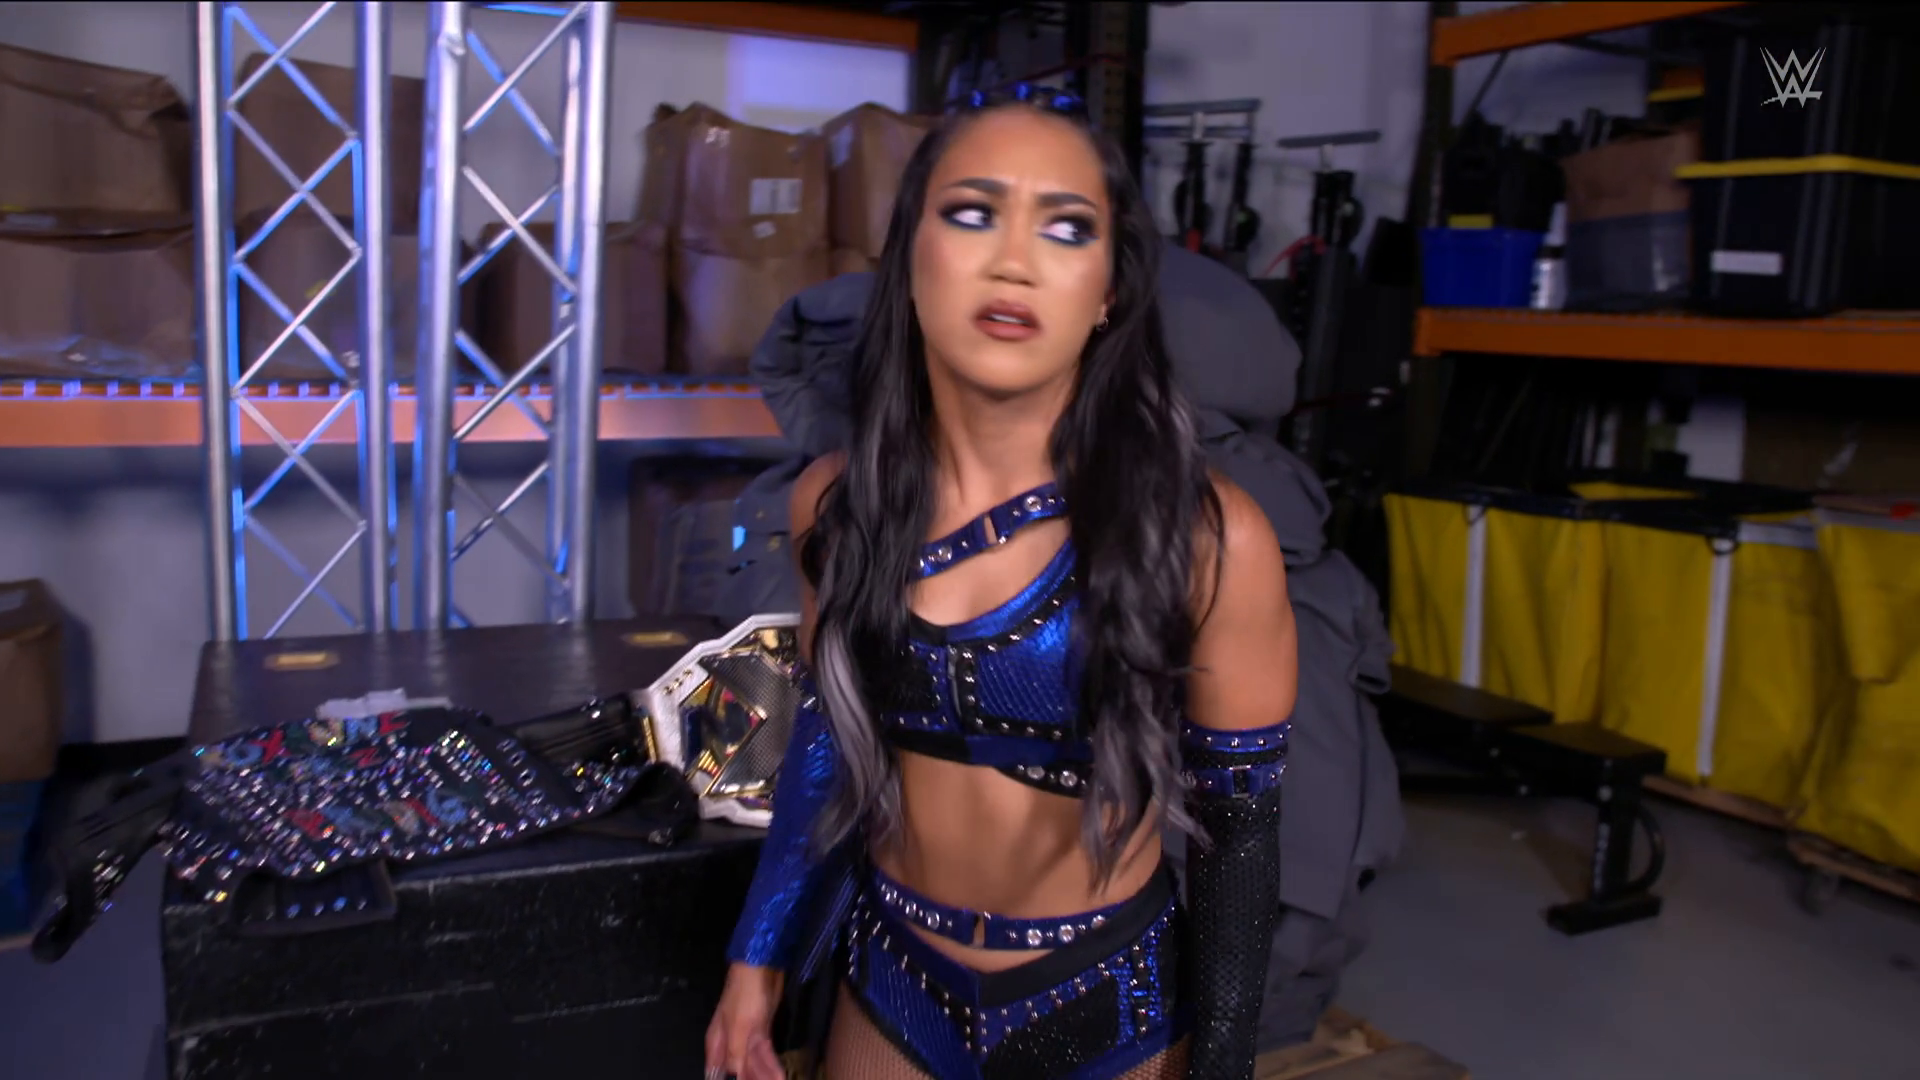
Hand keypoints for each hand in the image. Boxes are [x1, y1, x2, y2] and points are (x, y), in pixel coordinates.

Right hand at [705, 962, 786, 1079]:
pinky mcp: (762, 1030)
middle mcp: (730, 1043)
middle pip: (738, 1071)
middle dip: (750, 1079)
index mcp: (717, 1044)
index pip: (717, 1074)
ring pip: (753, 1064)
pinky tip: (779, 1075)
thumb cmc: (744, 995)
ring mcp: (746, 1037)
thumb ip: (735, 1056)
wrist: (761, 968)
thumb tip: (733, 1078)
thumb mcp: (738, 1028)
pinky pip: (765, 1053)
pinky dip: (771, 1065)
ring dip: (764, 1075)